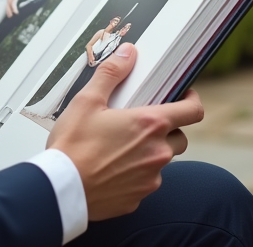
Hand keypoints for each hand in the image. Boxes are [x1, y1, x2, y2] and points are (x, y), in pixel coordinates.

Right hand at [46, 44, 202, 220]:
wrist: (60, 189)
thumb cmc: (72, 146)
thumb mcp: (87, 100)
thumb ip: (112, 73)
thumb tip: (128, 53)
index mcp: (150, 125)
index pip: (192, 111)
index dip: (192, 101)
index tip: (184, 97)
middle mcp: (157, 153)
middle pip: (179, 138)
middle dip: (167, 130)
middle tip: (141, 124)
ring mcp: (150, 178)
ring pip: (160, 162)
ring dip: (148, 153)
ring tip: (120, 147)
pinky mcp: (137, 198)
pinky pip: (144, 182)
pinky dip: (133, 175)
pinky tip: (110, 168)